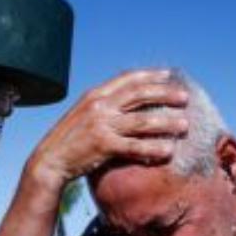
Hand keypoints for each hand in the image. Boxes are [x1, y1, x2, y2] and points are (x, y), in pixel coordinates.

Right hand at [28, 69, 189, 188]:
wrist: (49, 160)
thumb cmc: (68, 140)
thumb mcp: (83, 114)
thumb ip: (103, 106)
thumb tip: (124, 102)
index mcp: (95, 95)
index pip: (127, 79)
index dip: (150, 76)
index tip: (168, 75)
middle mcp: (100, 106)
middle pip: (139, 95)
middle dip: (165, 94)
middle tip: (185, 98)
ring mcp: (102, 125)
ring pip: (143, 121)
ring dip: (167, 122)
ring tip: (185, 125)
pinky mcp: (103, 145)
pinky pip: (135, 146)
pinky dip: (154, 148)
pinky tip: (168, 151)